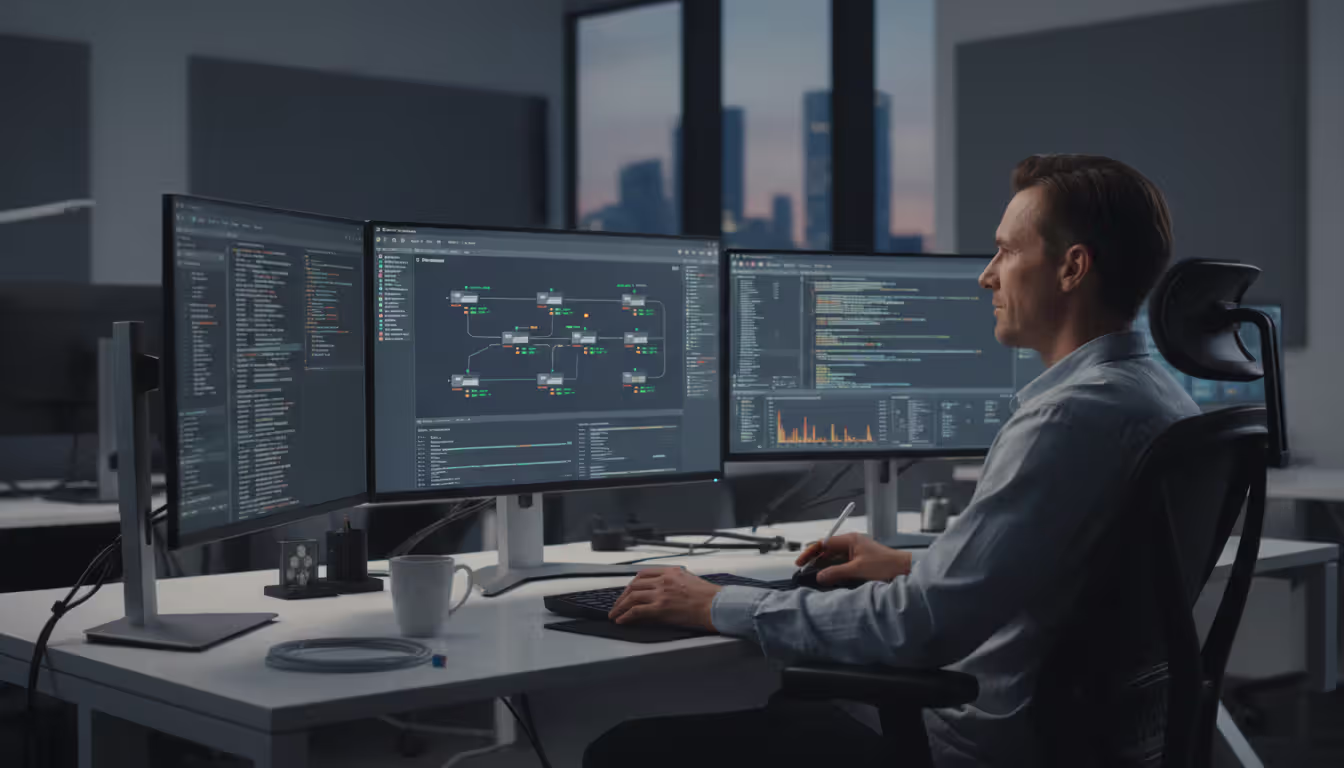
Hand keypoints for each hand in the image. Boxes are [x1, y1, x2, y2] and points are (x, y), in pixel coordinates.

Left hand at [608, 568, 722, 630]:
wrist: (716, 605)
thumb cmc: (708, 596)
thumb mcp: (689, 579)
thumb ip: (673, 581)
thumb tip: (661, 590)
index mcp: (671, 571)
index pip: (644, 574)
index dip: (632, 583)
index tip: (628, 591)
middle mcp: (663, 580)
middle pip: (634, 585)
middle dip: (623, 596)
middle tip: (618, 604)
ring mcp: (661, 594)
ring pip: (632, 597)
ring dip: (620, 606)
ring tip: (615, 614)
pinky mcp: (660, 608)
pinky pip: (636, 611)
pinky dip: (625, 615)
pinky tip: (621, 620)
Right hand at [795, 533, 911, 586]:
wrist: (904, 570)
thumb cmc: (885, 565)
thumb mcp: (857, 570)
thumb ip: (836, 572)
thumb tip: (819, 576)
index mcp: (849, 540)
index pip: (823, 544)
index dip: (810, 553)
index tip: (800, 563)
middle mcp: (851, 543)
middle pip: (827, 551)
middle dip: (816, 562)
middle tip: (806, 574)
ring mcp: (856, 552)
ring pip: (834, 559)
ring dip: (825, 568)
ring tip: (816, 579)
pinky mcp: (860, 561)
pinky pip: (842, 565)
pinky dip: (835, 572)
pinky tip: (831, 580)